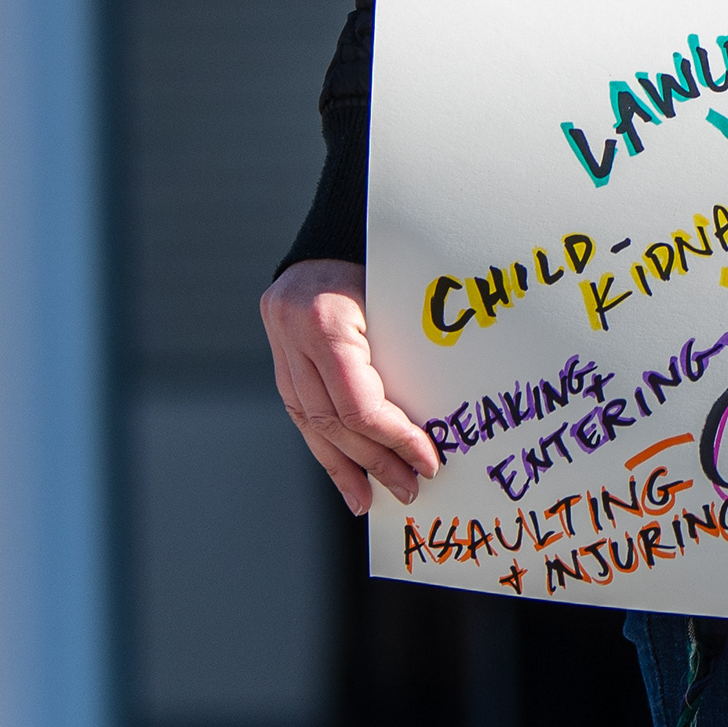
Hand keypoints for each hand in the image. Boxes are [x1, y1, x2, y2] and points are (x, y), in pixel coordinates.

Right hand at [262, 258, 438, 512]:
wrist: (341, 226)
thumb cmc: (390, 255)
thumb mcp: (403, 293)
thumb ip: (412, 347)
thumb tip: (449, 411)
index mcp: (326, 318)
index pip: (359, 402)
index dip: (395, 438)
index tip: (428, 459)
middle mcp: (292, 335)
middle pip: (334, 420)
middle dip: (375, 461)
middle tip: (411, 488)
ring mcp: (279, 346)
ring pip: (311, 423)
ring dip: (346, 467)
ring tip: (372, 500)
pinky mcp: (278, 355)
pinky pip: (301, 411)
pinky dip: (325, 447)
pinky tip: (345, 478)